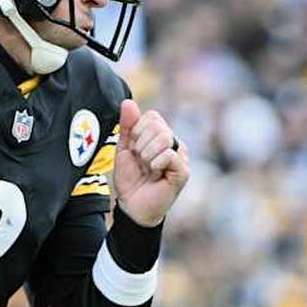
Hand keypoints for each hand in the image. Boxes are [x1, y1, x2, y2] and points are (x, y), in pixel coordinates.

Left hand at [112, 99, 188, 226]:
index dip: (137, 131)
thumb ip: (127, 126)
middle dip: (140, 144)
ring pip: (164, 137)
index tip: (133, 149)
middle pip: (158, 125)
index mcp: (160, 136)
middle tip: (140, 161)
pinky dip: (156, 163)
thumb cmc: (130, 178)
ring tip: (147, 168)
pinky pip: (170, 154)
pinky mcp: (183, 171)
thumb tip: (128, 101)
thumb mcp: (124, 149)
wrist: (132, 205)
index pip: (152, 116)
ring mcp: (180, 156)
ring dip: (147, 154)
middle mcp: (174, 143)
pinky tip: (155, 173)